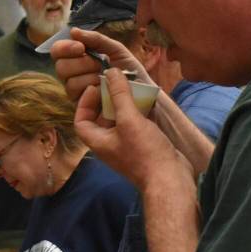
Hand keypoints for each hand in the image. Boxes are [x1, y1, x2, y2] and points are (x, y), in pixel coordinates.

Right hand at [50, 28, 150, 100]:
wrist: (144, 91)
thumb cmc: (130, 70)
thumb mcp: (115, 49)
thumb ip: (95, 39)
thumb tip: (72, 31)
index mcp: (79, 58)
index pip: (58, 51)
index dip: (65, 48)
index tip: (81, 48)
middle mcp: (74, 75)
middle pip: (60, 67)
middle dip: (81, 64)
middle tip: (98, 65)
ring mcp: (77, 91)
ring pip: (69, 82)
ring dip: (90, 78)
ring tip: (104, 79)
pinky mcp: (82, 107)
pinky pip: (78, 96)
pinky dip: (93, 90)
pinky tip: (104, 89)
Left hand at [76, 68, 187, 190]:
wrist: (170, 179)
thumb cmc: (145, 152)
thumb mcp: (129, 120)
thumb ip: (120, 95)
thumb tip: (111, 72)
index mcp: (98, 141)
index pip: (81, 120)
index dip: (84, 102)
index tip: (96, 87)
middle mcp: (109, 143)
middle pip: (101, 117)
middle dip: (108, 99)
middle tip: (117, 82)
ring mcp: (127, 145)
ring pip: (121, 119)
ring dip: (126, 103)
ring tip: (133, 86)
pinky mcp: (143, 144)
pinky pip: (136, 123)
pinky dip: (140, 110)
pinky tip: (149, 98)